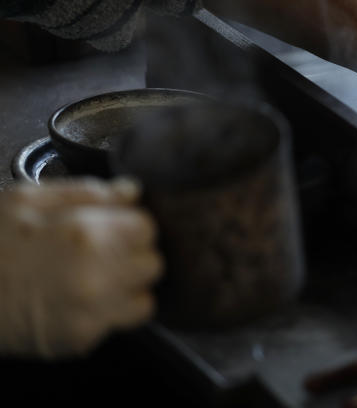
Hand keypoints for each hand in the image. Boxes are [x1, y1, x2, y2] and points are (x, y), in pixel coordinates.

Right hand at [0, 178, 162, 358]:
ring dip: (129, 289)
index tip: (115, 229)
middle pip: (152, 263)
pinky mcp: (81, 340)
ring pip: (145, 299)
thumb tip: (132, 191)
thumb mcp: (28, 200)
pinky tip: (80, 302)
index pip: (148, 227)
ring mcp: (90, 311)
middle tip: (105, 256)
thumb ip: (88, 192)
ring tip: (97, 281)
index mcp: (86, 233)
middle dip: (134, 257)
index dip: (131, 226)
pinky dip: (109, 314)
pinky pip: (121, 325)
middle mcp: (96, 274)